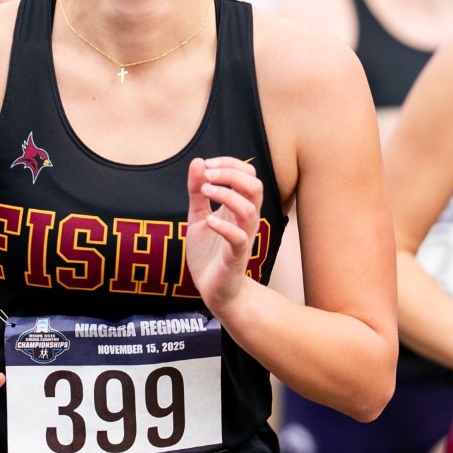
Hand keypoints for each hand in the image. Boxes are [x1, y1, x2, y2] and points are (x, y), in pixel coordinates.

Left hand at [184, 156, 262, 315]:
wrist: (214, 290)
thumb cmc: (209, 253)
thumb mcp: (197, 217)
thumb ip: (197, 192)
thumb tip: (198, 161)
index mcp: (238, 207)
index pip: (248, 175)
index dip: (230, 164)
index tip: (206, 165)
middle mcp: (246, 219)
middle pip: (254, 186)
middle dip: (231, 174)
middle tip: (207, 176)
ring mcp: (243, 237)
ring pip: (249, 209)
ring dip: (226, 195)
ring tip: (204, 192)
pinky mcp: (236, 256)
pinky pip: (239, 238)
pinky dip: (224, 226)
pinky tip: (208, 221)